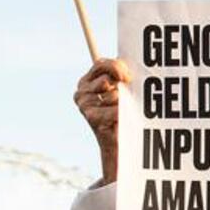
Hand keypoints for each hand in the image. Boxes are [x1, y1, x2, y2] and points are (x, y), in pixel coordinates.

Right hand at [74, 58, 132, 179]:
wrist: (118, 145)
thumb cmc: (122, 114)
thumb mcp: (120, 91)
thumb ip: (119, 75)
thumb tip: (125, 70)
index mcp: (86, 82)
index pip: (101, 64)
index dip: (117, 67)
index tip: (128, 76)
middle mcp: (81, 92)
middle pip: (108, 78)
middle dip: (122, 86)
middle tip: (127, 97)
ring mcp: (84, 105)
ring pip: (114, 94)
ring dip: (124, 104)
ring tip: (122, 113)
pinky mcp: (91, 117)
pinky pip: (116, 109)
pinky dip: (123, 114)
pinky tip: (120, 120)